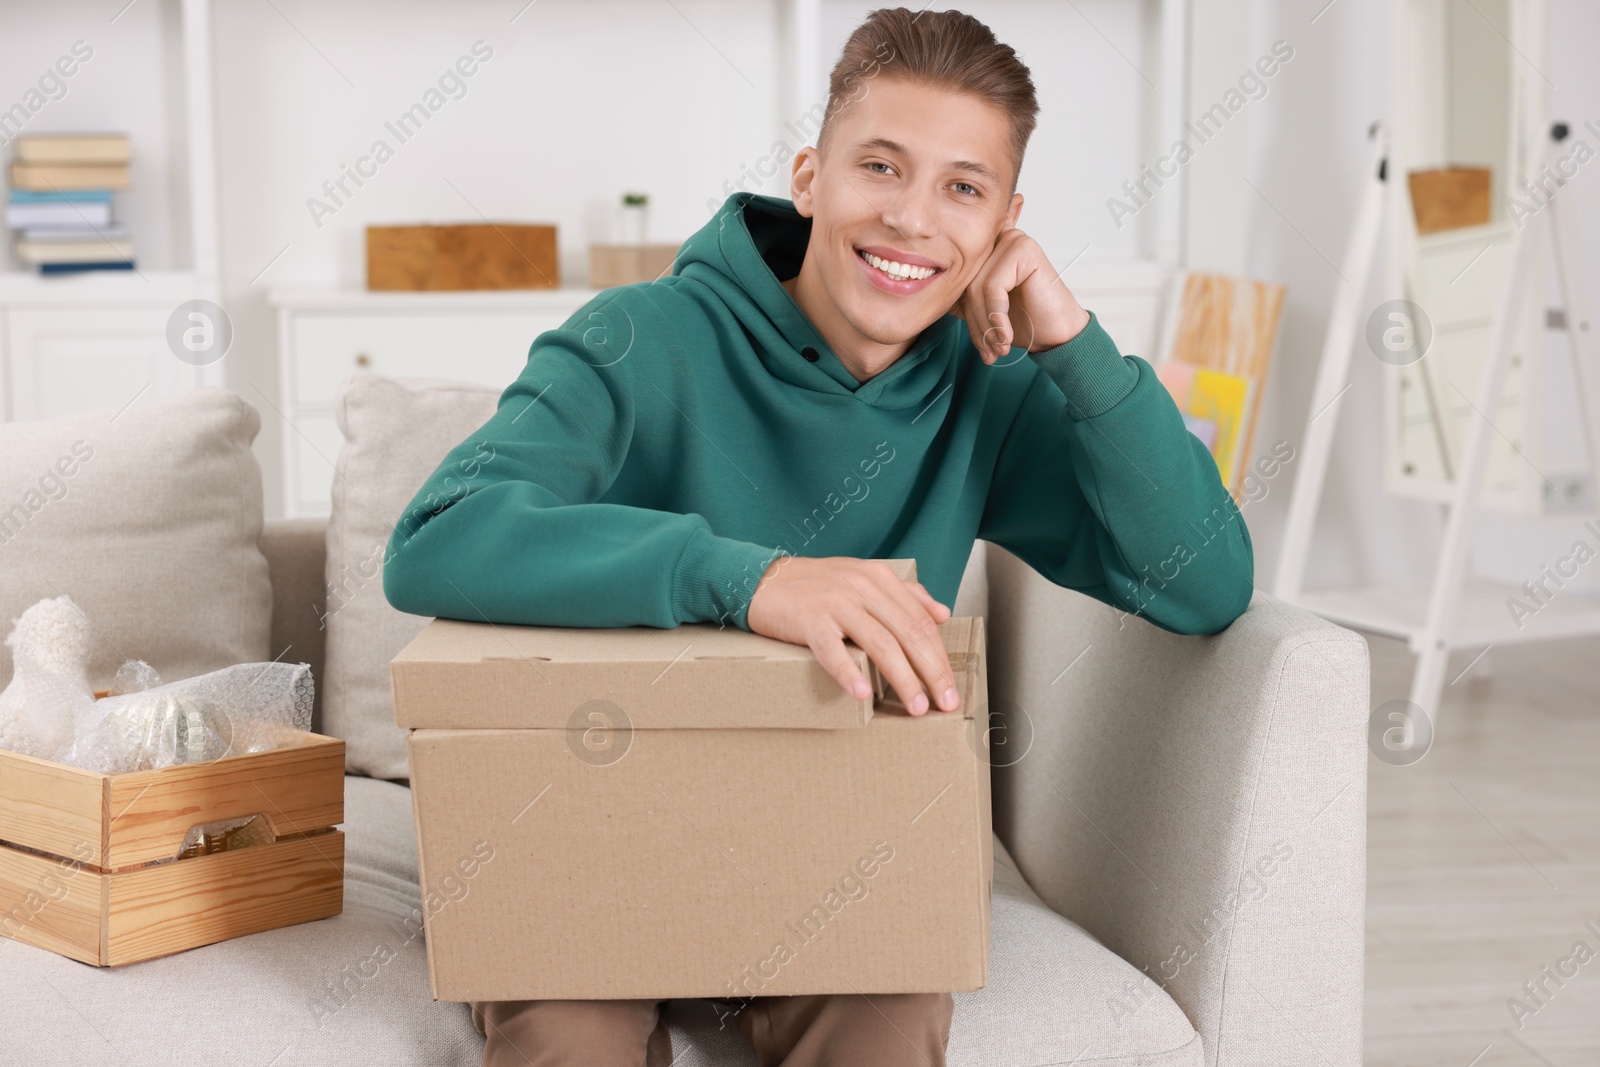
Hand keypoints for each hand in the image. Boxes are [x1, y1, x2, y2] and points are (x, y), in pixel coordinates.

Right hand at [746, 556, 959, 715]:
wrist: (761, 579)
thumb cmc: (814, 585)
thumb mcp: (862, 579)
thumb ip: (904, 594)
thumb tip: (942, 614)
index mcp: (879, 579)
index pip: (921, 621)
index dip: (940, 656)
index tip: (951, 686)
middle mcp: (861, 587)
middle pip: (909, 633)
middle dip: (932, 672)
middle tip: (945, 702)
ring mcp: (835, 602)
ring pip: (880, 643)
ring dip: (902, 679)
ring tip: (915, 706)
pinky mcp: (808, 619)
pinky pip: (832, 649)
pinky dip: (848, 672)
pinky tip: (862, 694)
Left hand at [949, 224, 1091, 363]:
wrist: (1058, 335)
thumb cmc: (1023, 321)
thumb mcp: (980, 310)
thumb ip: (958, 297)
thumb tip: (928, 295)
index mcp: (986, 247)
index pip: (957, 279)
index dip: (963, 313)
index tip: (980, 343)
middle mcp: (998, 237)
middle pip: (965, 283)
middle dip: (974, 322)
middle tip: (987, 350)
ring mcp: (1012, 239)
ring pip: (976, 287)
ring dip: (985, 325)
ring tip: (998, 347)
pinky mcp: (1023, 249)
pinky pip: (993, 288)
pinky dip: (996, 318)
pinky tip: (1006, 337)